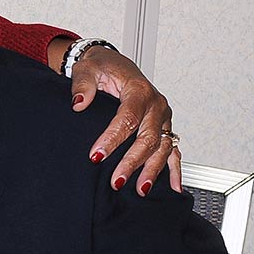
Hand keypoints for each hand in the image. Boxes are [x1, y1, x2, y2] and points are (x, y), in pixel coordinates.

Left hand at [69, 47, 181, 194]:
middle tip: (116, 179)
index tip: (96, 156)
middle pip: (148, 137)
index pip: (127, 118)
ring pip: (163, 147)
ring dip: (152, 169)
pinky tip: (173, 187)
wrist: (113, 64)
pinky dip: (174, 169)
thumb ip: (83, 84)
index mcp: (138, 90)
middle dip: (133, 161)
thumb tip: (79, 102)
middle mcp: (156, 105)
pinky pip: (173, 149)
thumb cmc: (102, 67)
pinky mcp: (164, 126)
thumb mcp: (87, 69)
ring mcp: (163, 117)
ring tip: (139, 189)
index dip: (112, 139)